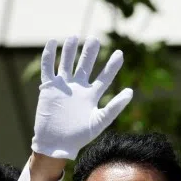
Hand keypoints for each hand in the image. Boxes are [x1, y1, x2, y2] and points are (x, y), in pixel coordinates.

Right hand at [31, 37, 133, 159]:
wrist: (57, 143)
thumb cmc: (80, 136)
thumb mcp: (100, 121)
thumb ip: (115, 106)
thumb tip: (130, 92)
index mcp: (92, 96)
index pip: (104, 77)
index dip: (112, 66)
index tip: (120, 53)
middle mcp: (78, 88)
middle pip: (85, 66)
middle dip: (89, 53)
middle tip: (94, 39)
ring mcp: (63, 86)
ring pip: (67, 63)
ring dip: (70, 51)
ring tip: (74, 37)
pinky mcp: (49, 87)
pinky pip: (49, 68)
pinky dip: (50, 55)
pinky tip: (53, 42)